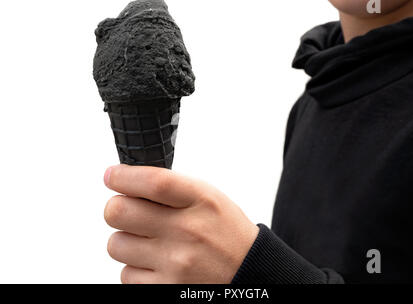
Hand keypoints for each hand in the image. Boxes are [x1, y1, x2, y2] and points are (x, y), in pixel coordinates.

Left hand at [103, 164, 258, 283]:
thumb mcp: (209, 198)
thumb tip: (127, 181)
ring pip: (116, 245)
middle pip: (119, 212)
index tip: (112, 176)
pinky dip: (136, 268)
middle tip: (129, 212)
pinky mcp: (165, 288)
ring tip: (150, 242)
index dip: (123, 176)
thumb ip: (172, 188)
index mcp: (201, 201)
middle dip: (118, 208)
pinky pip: (126, 274)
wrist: (248, 272)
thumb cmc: (224, 231)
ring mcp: (175, 262)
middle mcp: (187, 230)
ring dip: (127, 241)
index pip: (152, 182)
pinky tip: (157, 263)